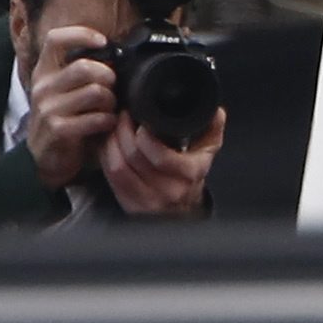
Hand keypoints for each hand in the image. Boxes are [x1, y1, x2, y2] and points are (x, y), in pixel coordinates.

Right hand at [25, 25, 117, 189]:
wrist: (44, 160)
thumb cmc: (61, 121)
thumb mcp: (64, 91)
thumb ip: (81, 73)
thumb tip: (113, 55)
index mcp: (44, 71)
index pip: (56, 39)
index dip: (81, 34)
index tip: (102, 41)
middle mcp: (43, 86)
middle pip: (85, 67)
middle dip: (109, 76)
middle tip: (113, 88)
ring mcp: (48, 108)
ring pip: (95, 92)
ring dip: (111, 101)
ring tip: (110, 108)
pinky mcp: (58, 130)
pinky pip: (95, 118)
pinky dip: (108, 120)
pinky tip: (107, 124)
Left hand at [99, 107, 224, 218]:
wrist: (184, 210)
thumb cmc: (191, 177)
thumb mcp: (206, 153)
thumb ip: (211, 129)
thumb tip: (216, 112)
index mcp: (190, 174)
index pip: (161, 156)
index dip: (144, 136)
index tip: (139, 118)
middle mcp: (170, 191)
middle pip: (135, 157)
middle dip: (122, 130)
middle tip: (121, 115)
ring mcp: (149, 201)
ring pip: (119, 167)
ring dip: (111, 143)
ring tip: (113, 128)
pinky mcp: (132, 206)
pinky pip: (112, 178)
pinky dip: (106, 157)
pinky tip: (108, 145)